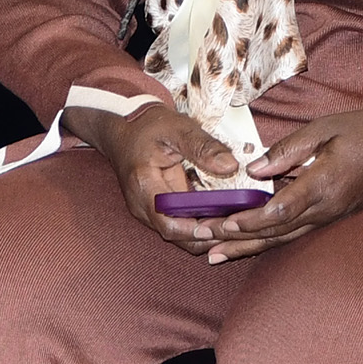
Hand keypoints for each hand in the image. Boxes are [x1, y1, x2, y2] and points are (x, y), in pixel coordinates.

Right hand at [73, 99, 248, 258]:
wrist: (124, 130)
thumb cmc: (147, 127)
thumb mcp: (178, 128)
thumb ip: (204, 147)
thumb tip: (230, 166)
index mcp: (144, 185)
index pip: (169, 223)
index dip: (197, 231)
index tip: (223, 226)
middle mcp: (142, 205)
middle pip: (177, 235)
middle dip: (208, 236)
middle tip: (239, 228)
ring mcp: (148, 210)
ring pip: (179, 235)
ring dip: (206, 234)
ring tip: (235, 225)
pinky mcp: (156, 210)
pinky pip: (179, 226)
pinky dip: (200, 226)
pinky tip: (221, 219)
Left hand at [194, 106, 362, 264]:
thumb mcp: (326, 128)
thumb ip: (288, 150)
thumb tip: (253, 169)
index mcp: (323, 184)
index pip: (280, 209)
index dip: (250, 220)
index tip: (223, 223)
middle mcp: (325, 208)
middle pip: (275, 231)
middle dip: (237, 240)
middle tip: (203, 247)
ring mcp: (330, 215)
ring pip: (283, 237)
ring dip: (248, 247)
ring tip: (215, 256)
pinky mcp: (332, 216)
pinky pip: (295, 232)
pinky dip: (268, 239)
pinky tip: (248, 243)